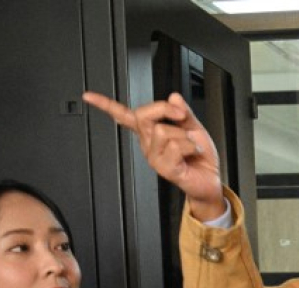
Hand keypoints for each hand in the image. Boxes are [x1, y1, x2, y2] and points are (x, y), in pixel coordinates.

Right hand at [82, 91, 225, 220]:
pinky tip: (193, 153)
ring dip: (185, 135)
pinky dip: (191, 146)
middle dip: (166, 110)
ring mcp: (154, 157)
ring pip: (162, 130)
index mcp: (151, 132)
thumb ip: (183, 111)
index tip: (88, 96)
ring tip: (191, 146)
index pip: (124, 116)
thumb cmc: (199, 157)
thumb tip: (173, 97)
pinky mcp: (164, 168)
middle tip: (181, 117)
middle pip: (143, 115)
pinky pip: (175, 146)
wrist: (210, 180)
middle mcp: (148, 144)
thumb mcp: (193, 128)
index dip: (105, 105)